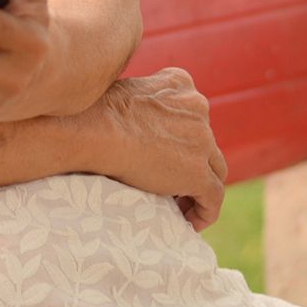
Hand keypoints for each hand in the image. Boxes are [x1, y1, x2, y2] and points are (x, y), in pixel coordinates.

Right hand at [86, 70, 227, 230]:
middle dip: (192, 163)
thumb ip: (141, 103)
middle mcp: (198, 108)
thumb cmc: (92, 111)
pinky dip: (205, 212)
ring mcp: (202, 141)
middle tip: (172, 184)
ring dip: (200, 187)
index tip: (169, 155)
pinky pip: (213, 197)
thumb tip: (129, 123)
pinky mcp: (197, 173)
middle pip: (205, 142)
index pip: (192, 114)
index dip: (184, 138)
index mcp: (180, 83)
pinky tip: (190, 223)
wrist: (93, 129)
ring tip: (180, 206)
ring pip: (214, 169)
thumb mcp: (124, 90)